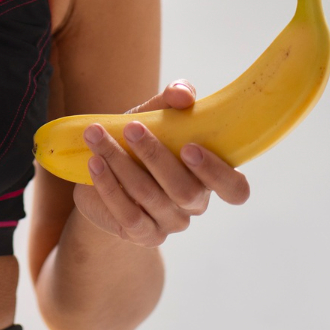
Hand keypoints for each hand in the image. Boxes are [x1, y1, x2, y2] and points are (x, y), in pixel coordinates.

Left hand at [71, 80, 250, 247]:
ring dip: (120, 161)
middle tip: (132, 128)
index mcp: (209, 177)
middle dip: (155, 156)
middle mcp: (194, 204)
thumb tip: (184, 94)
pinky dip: (108, 185)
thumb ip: (172, 102)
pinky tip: (95, 162)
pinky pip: (127, 214)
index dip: (217, 173)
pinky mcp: (142, 234)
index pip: (234, 188)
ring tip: (96, 136)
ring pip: (148, 196)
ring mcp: (169, 222)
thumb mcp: (154, 118)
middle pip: (184, 190)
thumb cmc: (138, 143)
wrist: (102, 175)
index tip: (189, 147)